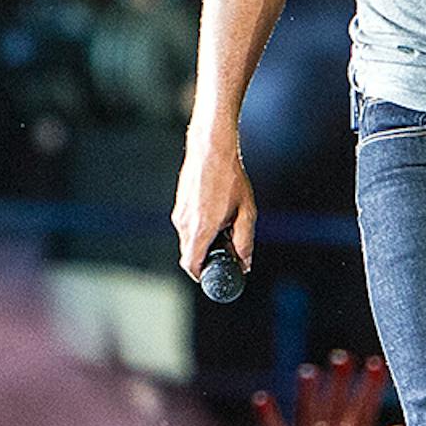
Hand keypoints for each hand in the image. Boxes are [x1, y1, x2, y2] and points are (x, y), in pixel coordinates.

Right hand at [171, 134, 255, 279]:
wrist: (211, 148)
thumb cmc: (229, 177)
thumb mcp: (246, 211)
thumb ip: (245, 241)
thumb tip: (245, 262)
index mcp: (200, 228)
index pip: (190, 265)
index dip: (201, 276)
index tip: (212, 277)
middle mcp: (184, 222)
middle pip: (189, 253)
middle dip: (205, 258)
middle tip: (225, 252)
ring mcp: (179, 212)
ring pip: (188, 238)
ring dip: (203, 240)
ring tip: (224, 225)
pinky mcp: (179, 203)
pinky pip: (186, 224)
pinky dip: (199, 227)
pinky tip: (215, 212)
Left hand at [254, 350, 407, 425]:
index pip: (364, 413)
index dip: (371, 388)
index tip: (376, 364)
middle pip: (337, 411)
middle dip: (341, 384)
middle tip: (342, 358)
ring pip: (309, 419)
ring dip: (308, 396)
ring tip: (309, 372)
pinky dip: (268, 419)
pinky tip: (261, 398)